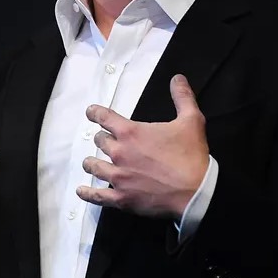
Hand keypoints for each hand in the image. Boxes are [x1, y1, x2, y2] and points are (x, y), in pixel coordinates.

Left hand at [78, 74, 208, 219]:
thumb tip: (178, 78)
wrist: (195, 192)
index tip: (91, 112)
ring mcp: (118, 177)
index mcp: (132, 133)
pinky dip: (87, 193)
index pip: (105, 117)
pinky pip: (97, 196)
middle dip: (102, 139)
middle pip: (100, 142)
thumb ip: (182, 97)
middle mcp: (120, 153)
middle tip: (106, 140)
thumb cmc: (191, 156)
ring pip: (94, 167)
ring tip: (91, 162)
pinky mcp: (121, 198)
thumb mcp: (191, 120)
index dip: (95, 113)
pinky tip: (81, 191)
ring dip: (92, 162)